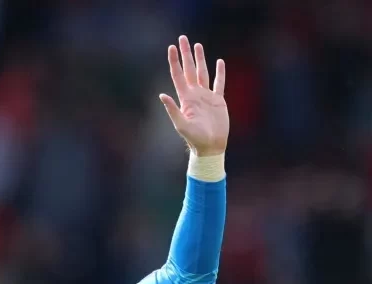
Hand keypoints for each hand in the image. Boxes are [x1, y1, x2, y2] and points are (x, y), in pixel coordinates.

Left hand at [160, 36, 228, 156]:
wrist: (210, 147)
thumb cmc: (195, 139)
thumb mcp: (181, 125)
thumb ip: (172, 110)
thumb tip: (161, 95)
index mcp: (185, 98)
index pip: (178, 75)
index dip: (174, 61)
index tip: (171, 47)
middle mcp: (195, 95)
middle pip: (189, 69)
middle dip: (186, 54)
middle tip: (182, 38)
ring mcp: (206, 96)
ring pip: (203, 73)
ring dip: (200, 59)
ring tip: (198, 45)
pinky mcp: (218, 100)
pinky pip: (219, 83)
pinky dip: (220, 73)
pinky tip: (219, 62)